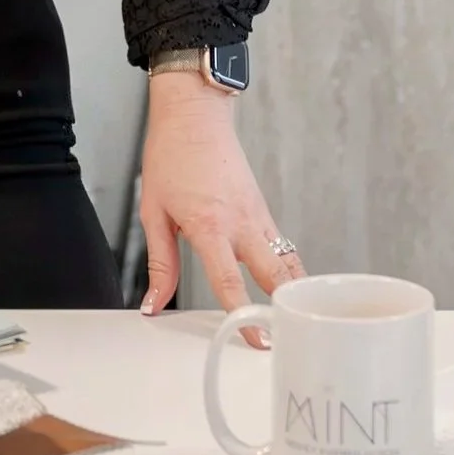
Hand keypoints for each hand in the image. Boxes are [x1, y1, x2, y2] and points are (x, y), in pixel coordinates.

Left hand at [137, 68, 301, 316]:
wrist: (194, 114)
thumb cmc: (171, 155)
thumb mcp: (153, 211)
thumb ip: (159, 263)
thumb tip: (154, 304)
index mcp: (209, 225)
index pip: (230, 280)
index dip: (243, 314)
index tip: (255, 340)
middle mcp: (241, 222)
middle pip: (275, 274)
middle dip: (285, 309)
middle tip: (289, 340)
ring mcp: (257, 215)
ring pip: (288, 261)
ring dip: (294, 292)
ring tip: (300, 325)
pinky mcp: (263, 209)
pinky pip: (283, 246)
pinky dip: (290, 269)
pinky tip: (289, 289)